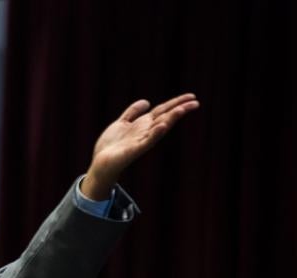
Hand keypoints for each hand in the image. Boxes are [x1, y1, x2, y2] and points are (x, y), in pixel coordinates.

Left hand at [82, 93, 199, 199]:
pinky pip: (147, 141)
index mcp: (143, 124)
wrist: (101, 163)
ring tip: (181, 110)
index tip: (192, 96)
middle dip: (179, 109)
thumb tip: (147, 101)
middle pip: (165, 117)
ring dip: (171, 119)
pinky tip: (162, 126)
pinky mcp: (135, 149)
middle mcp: (146, 131)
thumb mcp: (121, 123)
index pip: (163, 110)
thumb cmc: (111, 145)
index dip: (176, 103)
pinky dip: (155, 133)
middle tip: (196, 103)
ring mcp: (142, 140)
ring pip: (159, 127)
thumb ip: (133, 112)